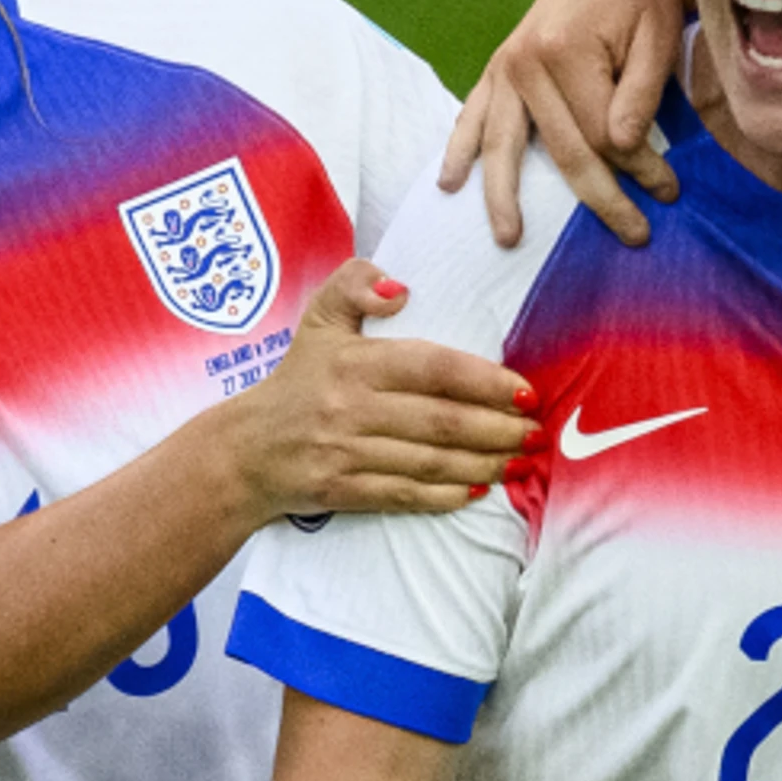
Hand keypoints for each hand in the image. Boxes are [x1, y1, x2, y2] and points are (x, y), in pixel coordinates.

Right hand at [227, 262, 533, 519]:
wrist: (245, 451)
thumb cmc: (297, 380)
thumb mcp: (319, 319)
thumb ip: (355, 284)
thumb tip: (400, 288)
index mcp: (354, 362)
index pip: (433, 368)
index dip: (485, 381)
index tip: (525, 391)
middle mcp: (351, 408)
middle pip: (442, 421)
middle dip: (499, 429)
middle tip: (536, 433)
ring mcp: (347, 453)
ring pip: (431, 462)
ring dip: (483, 465)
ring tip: (519, 462)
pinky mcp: (344, 491)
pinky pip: (404, 494)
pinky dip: (444, 496)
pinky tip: (476, 491)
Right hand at [441, 0, 688, 247]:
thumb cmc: (644, 1)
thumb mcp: (657, 38)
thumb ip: (640, 94)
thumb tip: (620, 148)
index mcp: (564, 49)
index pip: (602, 132)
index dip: (639, 167)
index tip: (670, 191)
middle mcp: (524, 60)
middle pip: (561, 149)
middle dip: (601, 197)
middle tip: (635, 235)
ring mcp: (504, 67)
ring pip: (503, 145)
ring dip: (503, 196)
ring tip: (509, 239)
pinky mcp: (496, 70)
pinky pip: (472, 117)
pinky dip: (459, 150)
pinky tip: (449, 184)